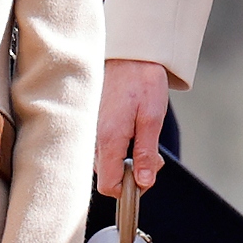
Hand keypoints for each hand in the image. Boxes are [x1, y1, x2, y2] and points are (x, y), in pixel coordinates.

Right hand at [96, 59, 168, 194]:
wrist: (129, 53)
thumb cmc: (142, 81)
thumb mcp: (153, 118)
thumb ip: (146, 153)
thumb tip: (143, 182)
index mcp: (109, 138)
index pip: (108, 185)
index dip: (128, 189)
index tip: (144, 178)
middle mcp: (92, 138)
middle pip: (106, 176)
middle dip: (130, 173)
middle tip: (150, 154)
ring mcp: (89, 131)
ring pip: (104, 163)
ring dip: (123, 159)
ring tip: (141, 137)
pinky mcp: (89, 125)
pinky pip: (100, 148)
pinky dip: (116, 147)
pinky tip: (129, 130)